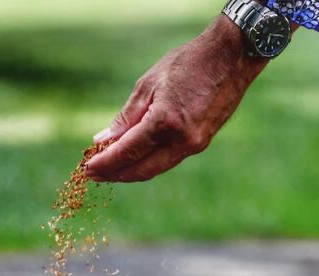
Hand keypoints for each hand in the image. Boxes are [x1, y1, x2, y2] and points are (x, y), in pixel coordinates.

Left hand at [85, 16, 268, 181]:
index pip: (128, 152)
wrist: (231, 58)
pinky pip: (170, 159)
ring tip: (111, 168)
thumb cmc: (188, 63)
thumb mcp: (149, 85)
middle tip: (94, 174)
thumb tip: (102, 140)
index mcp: (165, 122)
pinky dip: (150, 161)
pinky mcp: (202, 142)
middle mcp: (182, 140)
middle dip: (116, 174)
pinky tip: (136, 157)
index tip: (87, 169)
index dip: (105, 163)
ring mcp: (195, 144)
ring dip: (132, 171)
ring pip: (157, 167)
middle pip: (142, 169)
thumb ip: (125, 117)